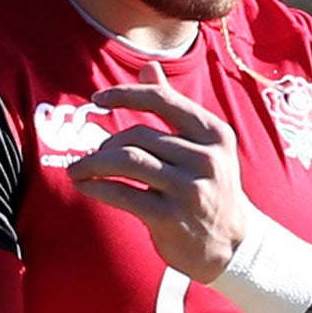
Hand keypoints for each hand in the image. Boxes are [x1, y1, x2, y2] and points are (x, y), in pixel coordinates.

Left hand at [68, 62, 250, 281]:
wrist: (232, 245)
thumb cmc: (209, 189)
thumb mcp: (203, 146)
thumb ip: (174, 108)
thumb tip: (149, 67)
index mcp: (215, 134)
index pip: (163, 100)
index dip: (125, 94)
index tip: (98, 99)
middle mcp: (207, 159)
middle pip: (138, 136)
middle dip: (107, 144)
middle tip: (94, 156)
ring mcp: (190, 189)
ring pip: (127, 161)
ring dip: (93, 164)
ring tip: (79, 170)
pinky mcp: (171, 218)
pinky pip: (122, 193)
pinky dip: (96, 187)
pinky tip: (86, 187)